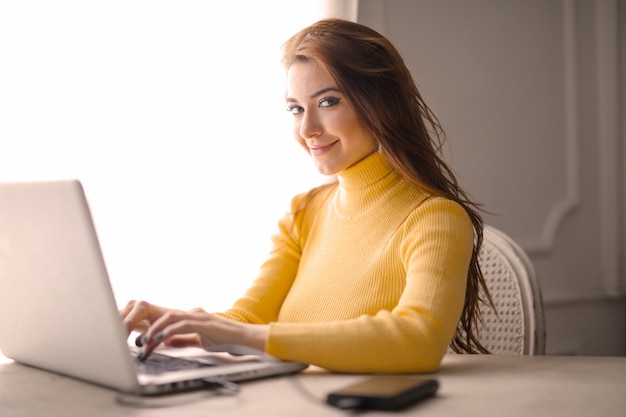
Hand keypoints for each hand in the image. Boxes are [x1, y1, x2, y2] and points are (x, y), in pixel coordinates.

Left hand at [122, 302, 268, 359]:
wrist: (244, 339)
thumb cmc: (226, 340)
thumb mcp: (199, 340)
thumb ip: (183, 339)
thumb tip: (167, 341)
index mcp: (191, 317)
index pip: (167, 319)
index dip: (152, 327)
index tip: (141, 338)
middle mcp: (193, 313)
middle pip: (165, 315)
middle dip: (149, 326)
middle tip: (138, 340)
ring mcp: (199, 316)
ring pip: (170, 317)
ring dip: (155, 329)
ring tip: (145, 341)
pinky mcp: (204, 323)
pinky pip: (182, 324)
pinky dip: (169, 331)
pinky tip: (160, 339)